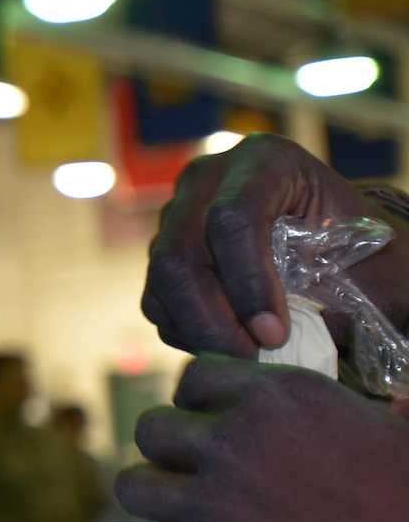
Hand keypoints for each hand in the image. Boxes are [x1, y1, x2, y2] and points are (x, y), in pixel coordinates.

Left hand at [118, 355, 408, 521]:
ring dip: (156, 500)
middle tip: (195, 473)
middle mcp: (234, 442)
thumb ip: (376, 411)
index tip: (210, 421)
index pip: (196, 375)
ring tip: (182, 514)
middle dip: (169, 451)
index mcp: (281, 398)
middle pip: (153, 429)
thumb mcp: (404, 438)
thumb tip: (389, 404)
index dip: (198, 401)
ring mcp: (212, 505)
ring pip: (134, 486)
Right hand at [141, 133, 395, 355]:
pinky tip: (231, 343)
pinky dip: (188, 333)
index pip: (233, 217)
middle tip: (252, 360)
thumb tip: (272, 336)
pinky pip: (156, 302)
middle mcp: (208, 179)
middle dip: (213, 320)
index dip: (248, 282)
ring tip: (248, 357)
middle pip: (181, 253)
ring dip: (200, 332)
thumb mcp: (364, 263)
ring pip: (163, 282)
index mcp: (266, 161)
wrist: (341, 254)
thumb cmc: (363, 257)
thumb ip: (325, 291)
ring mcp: (178, 214)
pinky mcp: (164, 252)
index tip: (275, 335)